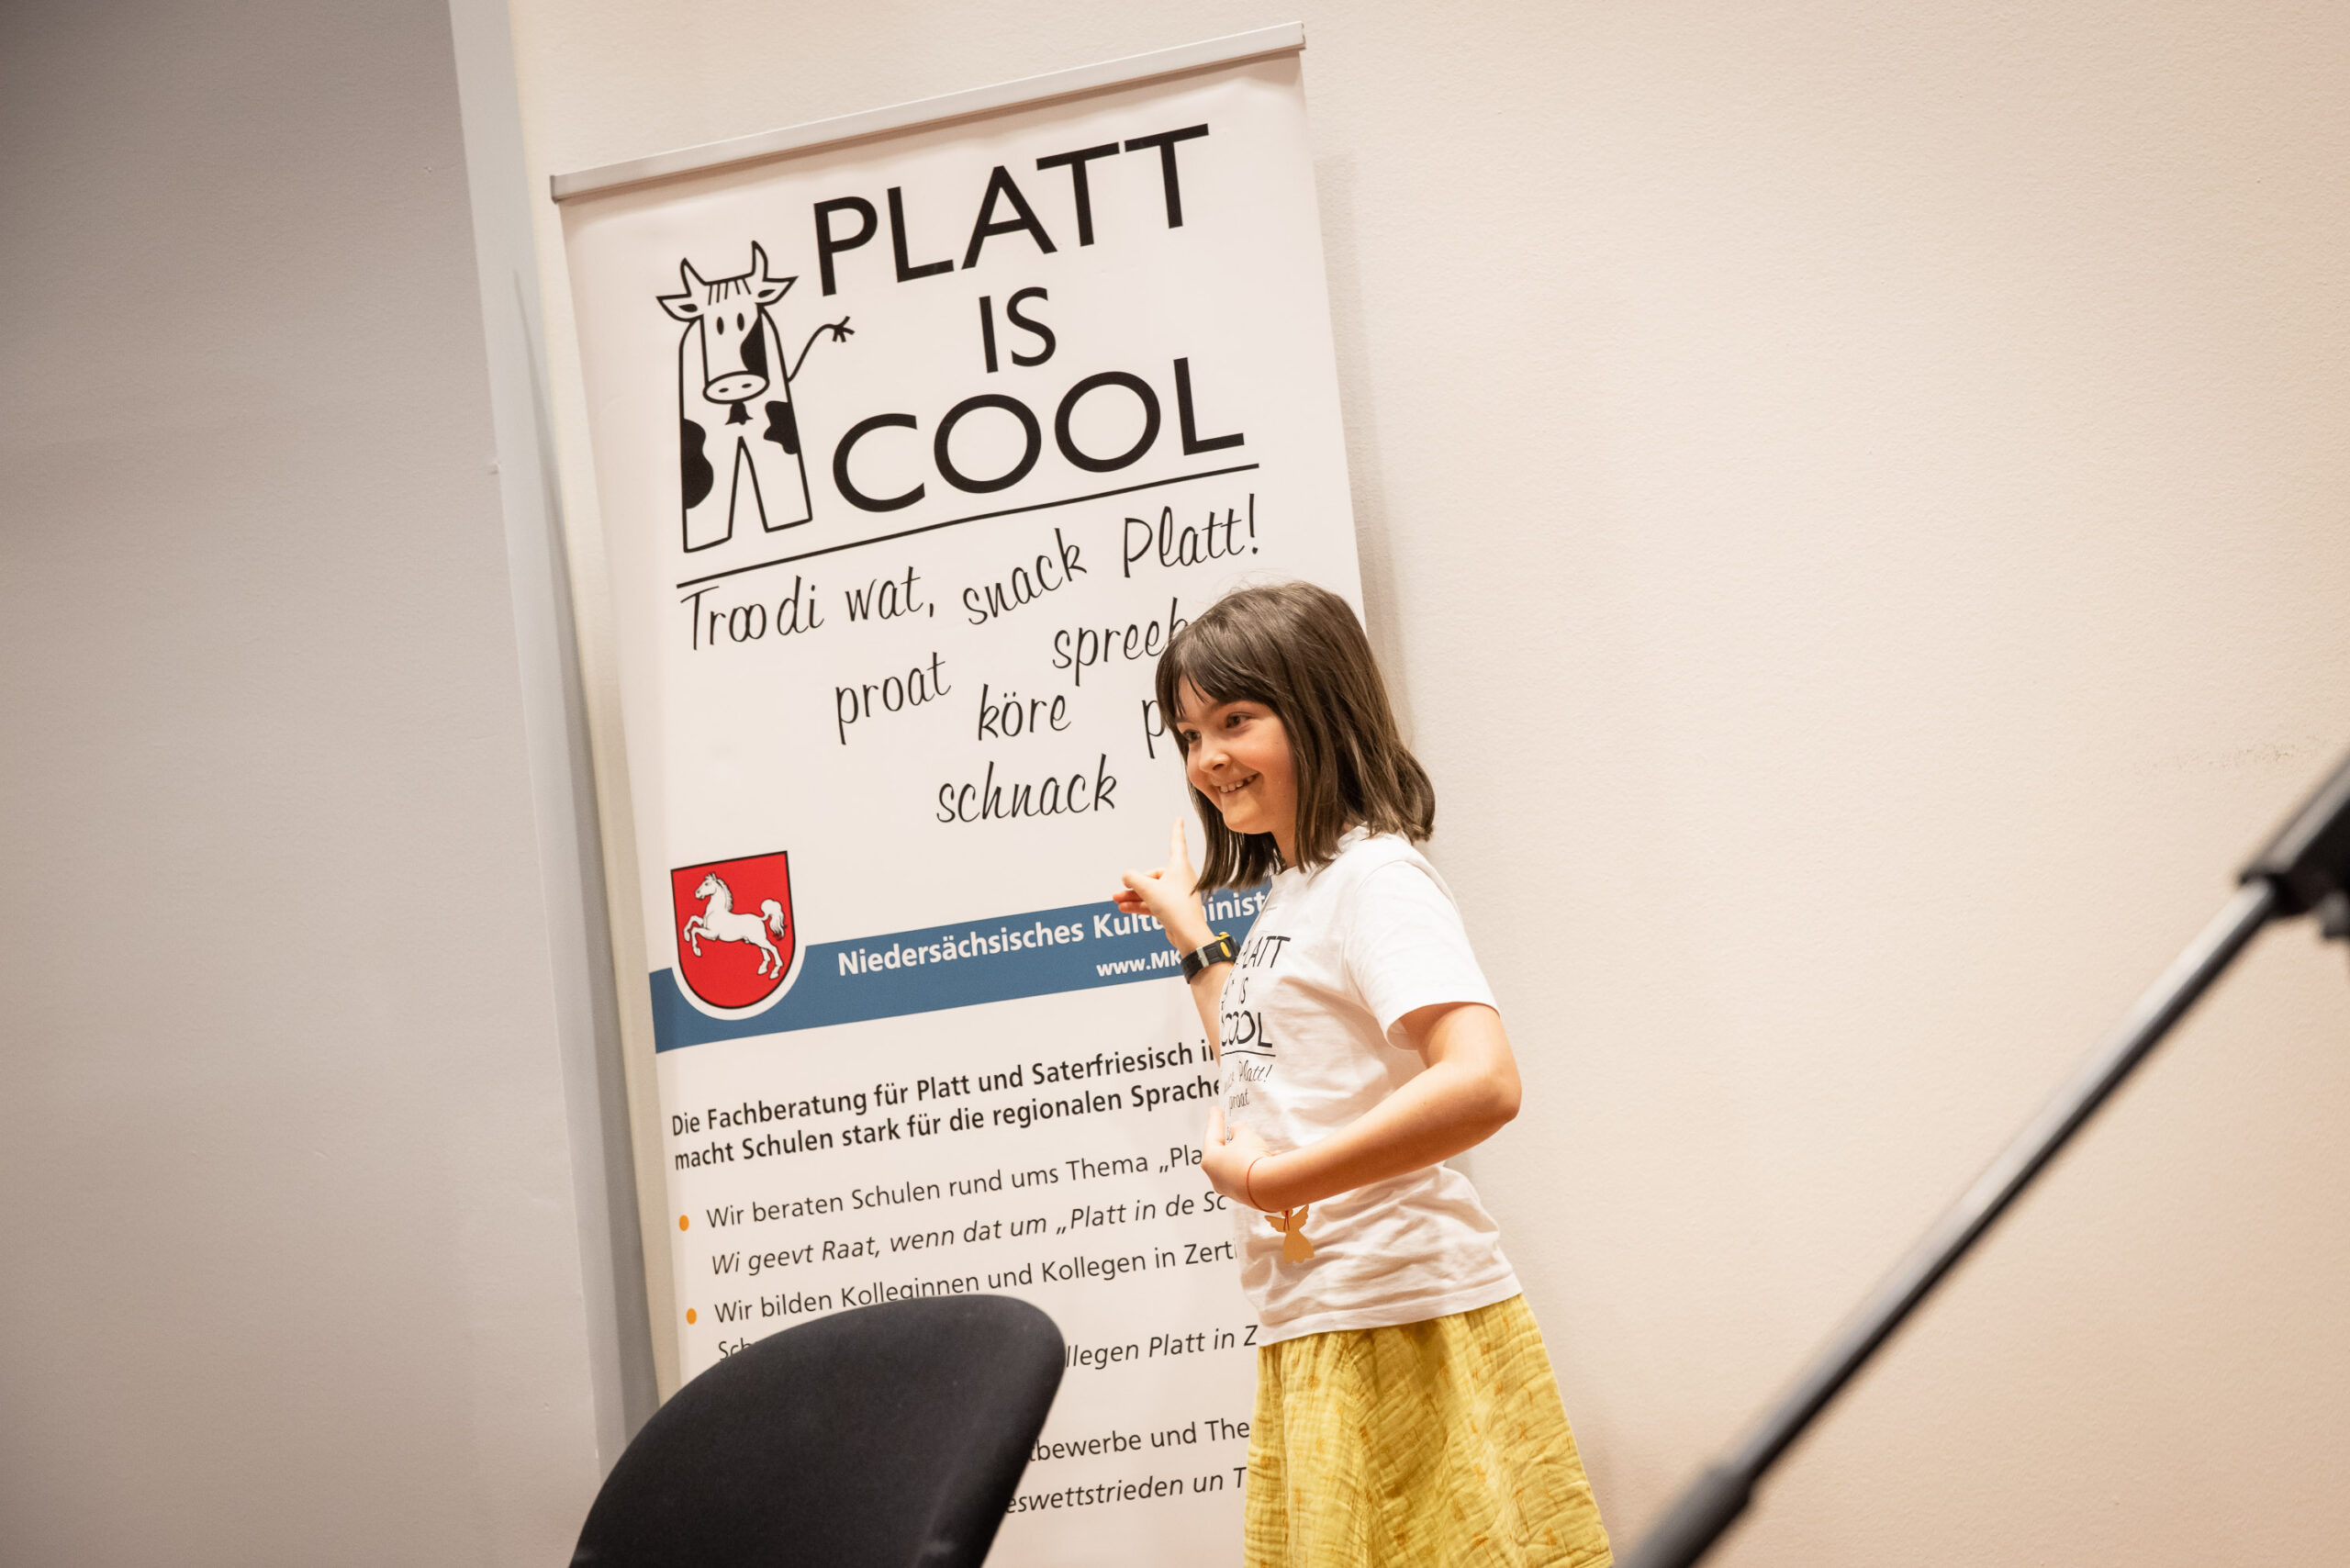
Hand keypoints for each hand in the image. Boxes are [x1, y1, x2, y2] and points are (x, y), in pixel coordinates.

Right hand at [1115, 818, 1210, 950]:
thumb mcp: (1148, 889)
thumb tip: (1126, 876)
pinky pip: (1154, 902)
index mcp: (1180, 866)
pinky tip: (1125, 908)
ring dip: (1134, 895)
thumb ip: (1133, 879)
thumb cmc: (1176, 908)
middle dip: (1136, 883)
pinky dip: (1140, 905)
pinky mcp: (1174, 909)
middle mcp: (1181, 878)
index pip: (1177, 842)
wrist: (1188, 935)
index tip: (1179, 819)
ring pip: (1152, 891)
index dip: (1176, 830)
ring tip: (1117, 900)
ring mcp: (1178, 894)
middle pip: (1154, 874)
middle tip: (1123, 888)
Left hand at [1201, 1103, 1274, 1208]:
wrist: (1267, 1187)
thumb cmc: (1250, 1158)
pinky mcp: (1247, 1198)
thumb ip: (1239, 1130)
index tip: (1215, 1110)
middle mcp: (1216, 1178)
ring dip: (1251, 1155)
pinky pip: (1252, 1177)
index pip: (1211, 1135)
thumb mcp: (1245, 1135)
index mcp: (1210, 1160)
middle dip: (1234, 1141)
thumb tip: (1237, 1130)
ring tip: (1263, 1146)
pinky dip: (1259, 1167)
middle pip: (1224, 1154)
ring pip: (1240, 1166)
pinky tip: (1272, 1159)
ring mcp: (1231, 1190)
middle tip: (1237, 1130)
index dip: (1215, 1120)